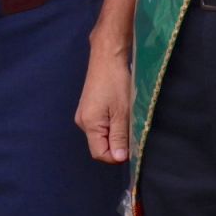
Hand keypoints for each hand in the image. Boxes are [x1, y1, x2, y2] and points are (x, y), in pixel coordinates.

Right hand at [75, 40, 133, 162]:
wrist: (107, 57)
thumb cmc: (116, 82)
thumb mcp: (122, 112)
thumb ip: (120, 137)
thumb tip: (119, 159)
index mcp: (89, 124)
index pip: (100, 154)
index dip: (117, 156)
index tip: (132, 146)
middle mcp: (83, 122)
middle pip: (100, 145)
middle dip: (117, 143)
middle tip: (131, 128)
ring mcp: (85, 114)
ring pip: (102, 135)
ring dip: (116, 133)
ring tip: (126, 117)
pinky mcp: (89, 108)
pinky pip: (101, 125)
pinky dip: (112, 124)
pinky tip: (120, 111)